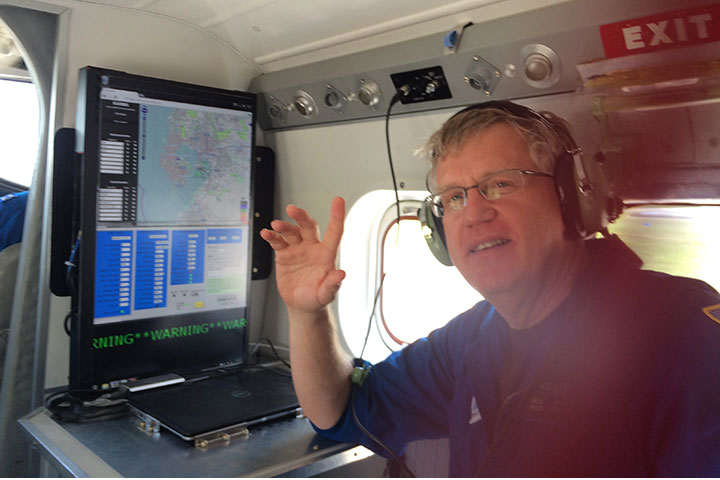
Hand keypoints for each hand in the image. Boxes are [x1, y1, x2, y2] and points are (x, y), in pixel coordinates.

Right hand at [260, 197, 345, 314]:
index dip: (337, 215)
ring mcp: (298, 249)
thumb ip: (332, 284)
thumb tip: (341, 274)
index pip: (334, 231)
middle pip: (308, 226)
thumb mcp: (326, 294)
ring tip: (276, 225)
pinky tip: (267, 233)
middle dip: (300, 216)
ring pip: (291, 232)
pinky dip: (272, 236)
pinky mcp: (284, 254)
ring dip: (284, 226)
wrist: (301, 305)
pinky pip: (278, 242)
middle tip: (292, 210)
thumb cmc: (317, 298)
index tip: (338, 200)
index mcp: (327, 254)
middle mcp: (312, 248)